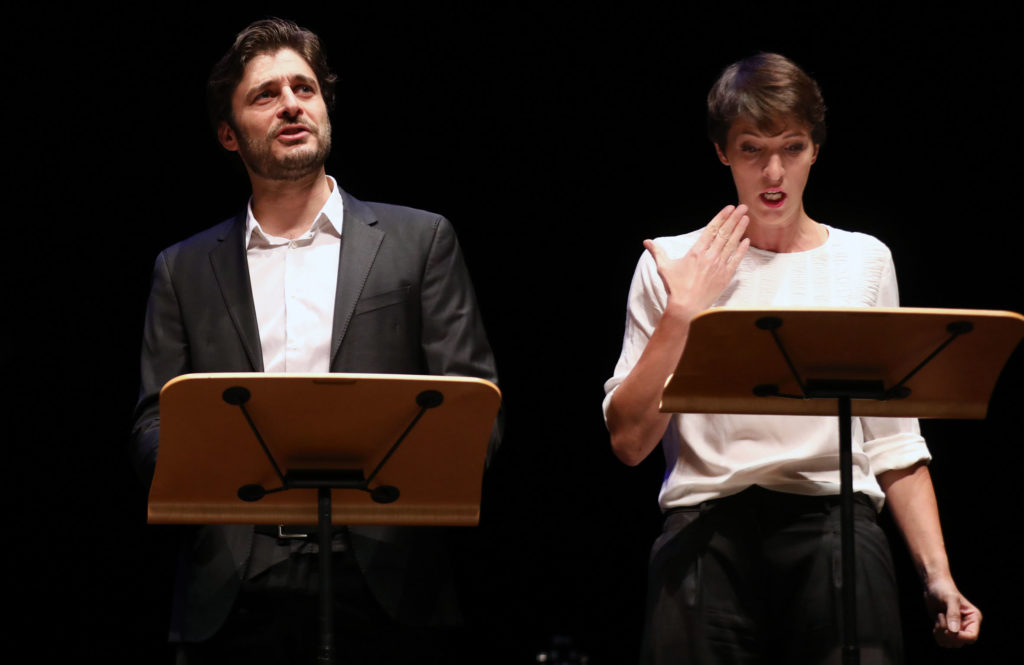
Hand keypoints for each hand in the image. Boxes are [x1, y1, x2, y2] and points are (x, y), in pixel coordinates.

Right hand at [644, 204, 749, 318]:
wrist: (686, 308)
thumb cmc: (675, 287)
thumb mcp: (664, 267)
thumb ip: (657, 252)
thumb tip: (646, 241)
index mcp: (696, 252)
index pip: (711, 230)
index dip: (721, 217)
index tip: (729, 208)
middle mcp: (710, 256)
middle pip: (724, 233)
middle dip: (734, 219)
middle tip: (742, 208)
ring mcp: (719, 266)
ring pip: (732, 244)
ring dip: (739, 230)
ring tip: (746, 219)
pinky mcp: (725, 277)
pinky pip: (736, 260)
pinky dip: (741, 250)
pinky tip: (746, 241)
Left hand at [924, 575, 980, 646]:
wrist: (933, 587)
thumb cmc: (944, 589)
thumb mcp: (950, 598)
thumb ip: (953, 614)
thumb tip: (954, 631)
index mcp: (974, 619)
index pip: (972, 637)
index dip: (960, 637)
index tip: (947, 630)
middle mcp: (967, 626)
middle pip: (959, 642)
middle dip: (946, 632)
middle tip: (940, 616)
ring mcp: (958, 630)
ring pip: (950, 643)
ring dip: (940, 633)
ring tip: (938, 617)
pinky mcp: (948, 631)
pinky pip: (943, 641)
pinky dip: (937, 634)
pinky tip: (936, 622)